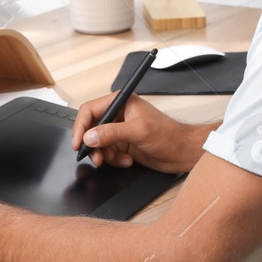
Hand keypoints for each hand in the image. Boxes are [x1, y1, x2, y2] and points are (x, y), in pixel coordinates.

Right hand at [72, 94, 205, 173]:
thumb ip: (111, 133)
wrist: (183, 152)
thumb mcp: (138, 131)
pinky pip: (108, 153)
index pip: (90, 110)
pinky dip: (115, 159)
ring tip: (117, 159)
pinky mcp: (124, 144)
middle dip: (93, 145)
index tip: (78, 142)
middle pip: (92, 128)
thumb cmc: (169, 134)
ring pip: (99, 143)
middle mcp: (118, 114)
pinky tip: (128, 160)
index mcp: (121, 102)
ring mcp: (120, 130)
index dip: (81, 126)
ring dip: (105, 155)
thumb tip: (90, 136)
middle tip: (97, 158)